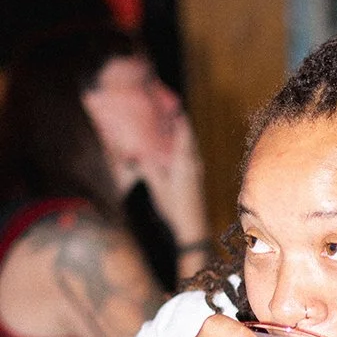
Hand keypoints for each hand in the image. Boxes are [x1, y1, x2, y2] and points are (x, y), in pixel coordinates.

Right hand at [137, 111, 207, 245]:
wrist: (193, 226)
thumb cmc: (174, 207)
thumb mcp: (158, 187)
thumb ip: (149, 169)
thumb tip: (138, 154)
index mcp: (184, 163)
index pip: (184, 137)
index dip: (181, 123)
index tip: (178, 110)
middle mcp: (193, 165)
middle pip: (189, 141)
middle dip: (183, 129)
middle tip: (175, 116)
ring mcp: (197, 172)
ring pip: (192, 150)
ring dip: (185, 140)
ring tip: (175, 131)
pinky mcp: (197, 180)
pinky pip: (192, 158)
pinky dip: (186, 151)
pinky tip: (179, 154)